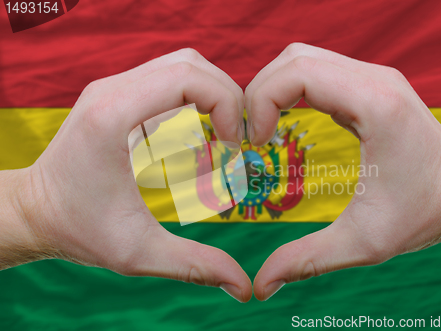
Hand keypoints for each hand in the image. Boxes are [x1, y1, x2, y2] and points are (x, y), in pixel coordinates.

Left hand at [2, 49, 251, 301]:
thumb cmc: (79, 229)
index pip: (188, 77)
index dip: (226, 103)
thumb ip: (194, 265)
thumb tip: (243, 287)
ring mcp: (112, 88)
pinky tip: (201, 131)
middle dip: (227, 95)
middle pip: (190, 63)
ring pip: (180, 64)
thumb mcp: (138, 253)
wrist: (34, 212)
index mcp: (114, 115)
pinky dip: (195, 96)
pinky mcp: (116, 95)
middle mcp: (111, 90)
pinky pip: (167, 77)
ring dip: (212, 93)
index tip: (235, 143)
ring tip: (224, 133)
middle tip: (238, 138)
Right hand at [246, 43, 440, 300]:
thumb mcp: (363, 243)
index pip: (299, 72)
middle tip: (250, 136)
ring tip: (262, 129)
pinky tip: (283, 121)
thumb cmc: (421, 215)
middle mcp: (375, 79)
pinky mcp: (369, 84)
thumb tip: (260, 286)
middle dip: (258, 92)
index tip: (254, 142)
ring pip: (302, 58)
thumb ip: (307, 260)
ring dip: (272, 88)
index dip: (261, 101)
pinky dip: (289, 89)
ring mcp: (373, 77)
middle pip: (294, 58)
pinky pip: (317, 70)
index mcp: (375, 106)